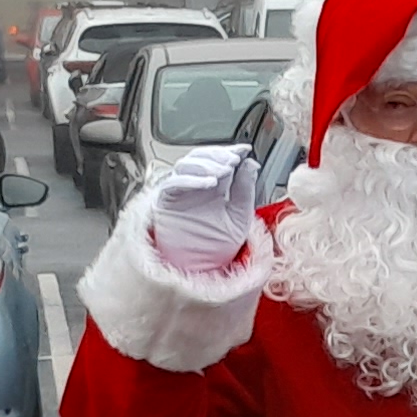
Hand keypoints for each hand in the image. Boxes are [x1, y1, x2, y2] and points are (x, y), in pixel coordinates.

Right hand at [147, 143, 264, 275]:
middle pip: (200, 158)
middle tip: (233, 159)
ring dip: (206, 164)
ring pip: (185, 165)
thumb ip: (245, 189)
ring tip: (224, 171)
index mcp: (214, 188)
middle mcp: (195, 187)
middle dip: (218, 155)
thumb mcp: (240, 214)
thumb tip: (250, 163)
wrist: (202, 267)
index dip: (231, 152)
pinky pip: (173, 184)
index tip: (244, 150)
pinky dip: (190, 179)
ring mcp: (180, 193)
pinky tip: (209, 183)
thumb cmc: (218, 245)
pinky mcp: (166, 202)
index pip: (219, 161)